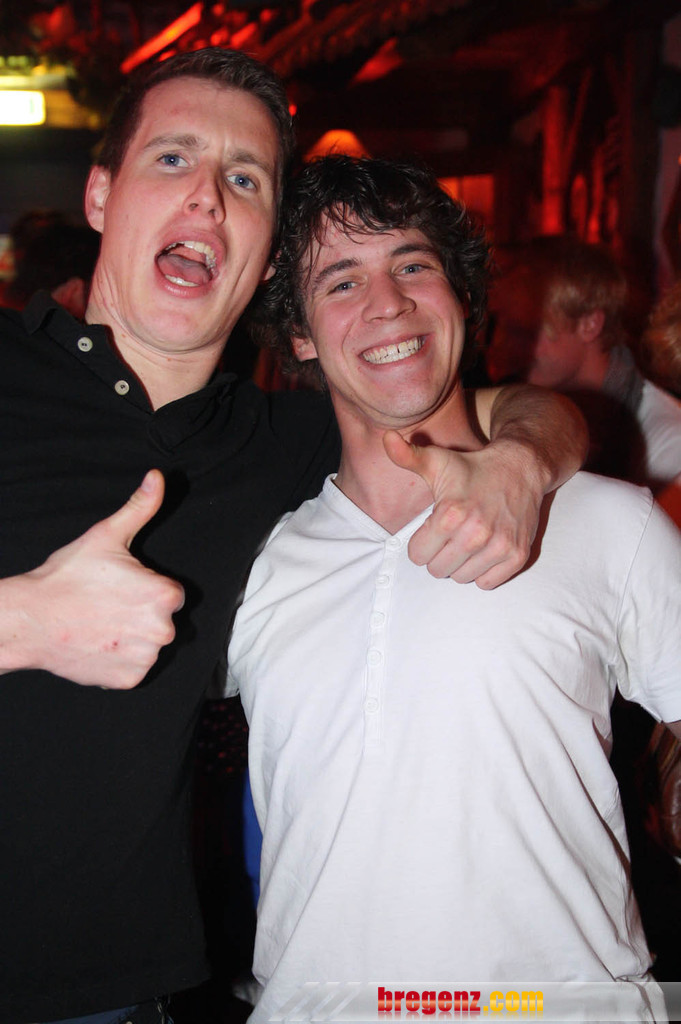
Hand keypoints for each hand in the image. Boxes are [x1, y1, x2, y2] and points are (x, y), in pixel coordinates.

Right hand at [7, 470, 184, 687]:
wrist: (31, 620)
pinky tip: (99, 643)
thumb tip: (158, 477)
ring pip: (150, 644)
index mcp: (165, 594)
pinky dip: (121, 659)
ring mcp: (146, 657)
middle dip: (142, 614)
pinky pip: (135, 667)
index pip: (171, 594)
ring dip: (133, 637)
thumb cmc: (67, 578)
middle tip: (108, 606)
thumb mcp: (107, 536)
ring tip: (102, 624)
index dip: (147, 589)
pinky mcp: (130, 679)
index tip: (122, 589)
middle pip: (164, 620)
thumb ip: (140, 508)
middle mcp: (164, 630)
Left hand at [384, 431, 542, 588]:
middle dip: (439, 554)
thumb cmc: (473, 467)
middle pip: (437, 570)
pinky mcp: (517, 555)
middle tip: (450, 535)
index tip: (433, 528)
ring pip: (461, 578)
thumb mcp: (437, 460)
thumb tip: (386, 438)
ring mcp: (499, 547)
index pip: (417, 556)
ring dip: (460, 564)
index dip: (421, 542)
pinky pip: (487, 583)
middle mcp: (475, 534)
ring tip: (468, 540)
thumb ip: (407, 456)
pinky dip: (483, 571)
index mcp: (450, 515)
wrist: (521, 468)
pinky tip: (484, 550)